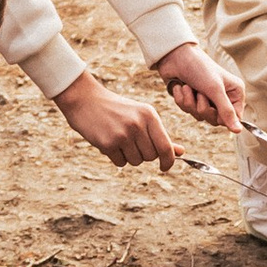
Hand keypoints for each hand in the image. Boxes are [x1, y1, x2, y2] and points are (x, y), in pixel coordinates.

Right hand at [53, 68, 178, 167]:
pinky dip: (116, 157)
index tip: (165, 167)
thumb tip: (181, 152)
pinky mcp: (108, 143)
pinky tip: (109, 142)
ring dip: (129, 156)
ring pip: (136, 161)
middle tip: (131, 141)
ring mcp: (122, 134)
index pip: (165, 147)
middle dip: (143, 154)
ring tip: (119, 139)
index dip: (168, 161)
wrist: (85, 100)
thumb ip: (160, 135)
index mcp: (149, 115)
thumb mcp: (141, 116)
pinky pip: (120, 163)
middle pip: (150, 157)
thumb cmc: (116, 109)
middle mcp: (138, 124)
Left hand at [156, 39, 243, 130]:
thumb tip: (238, 131)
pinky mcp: (192, 99)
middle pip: (215, 120)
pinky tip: (181, 86)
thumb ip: (226, 111)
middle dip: (203, 108)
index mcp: (234, 92)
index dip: (222, 117)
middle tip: (200, 94)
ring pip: (199, 116)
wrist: (175, 56)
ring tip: (189, 87)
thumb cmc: (199, 68)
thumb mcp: (215, 90)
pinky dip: (182, 99)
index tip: (214, 109)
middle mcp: (223, 97)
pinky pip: (187, 110)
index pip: (234, 118)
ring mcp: (207, 98)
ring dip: (190, 102)